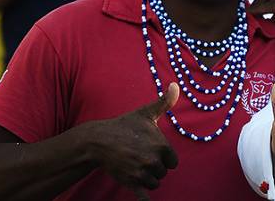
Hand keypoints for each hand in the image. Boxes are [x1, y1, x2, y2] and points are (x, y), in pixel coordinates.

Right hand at [81, 83, 179, 199]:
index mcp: (162, 146)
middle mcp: (154, 161)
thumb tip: (176, 84)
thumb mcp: (146, 113)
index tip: (153, 151)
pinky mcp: (131, 183)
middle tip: (140, 157)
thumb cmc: (125, 125)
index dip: (164, 158)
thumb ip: (165, 102)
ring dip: (147, 178)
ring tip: (135, 166)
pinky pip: (143, 196)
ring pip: (154, 183)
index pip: (173, 162)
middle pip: (163, 172)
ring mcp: (142, 173)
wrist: (99, 140)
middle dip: (155, 167)